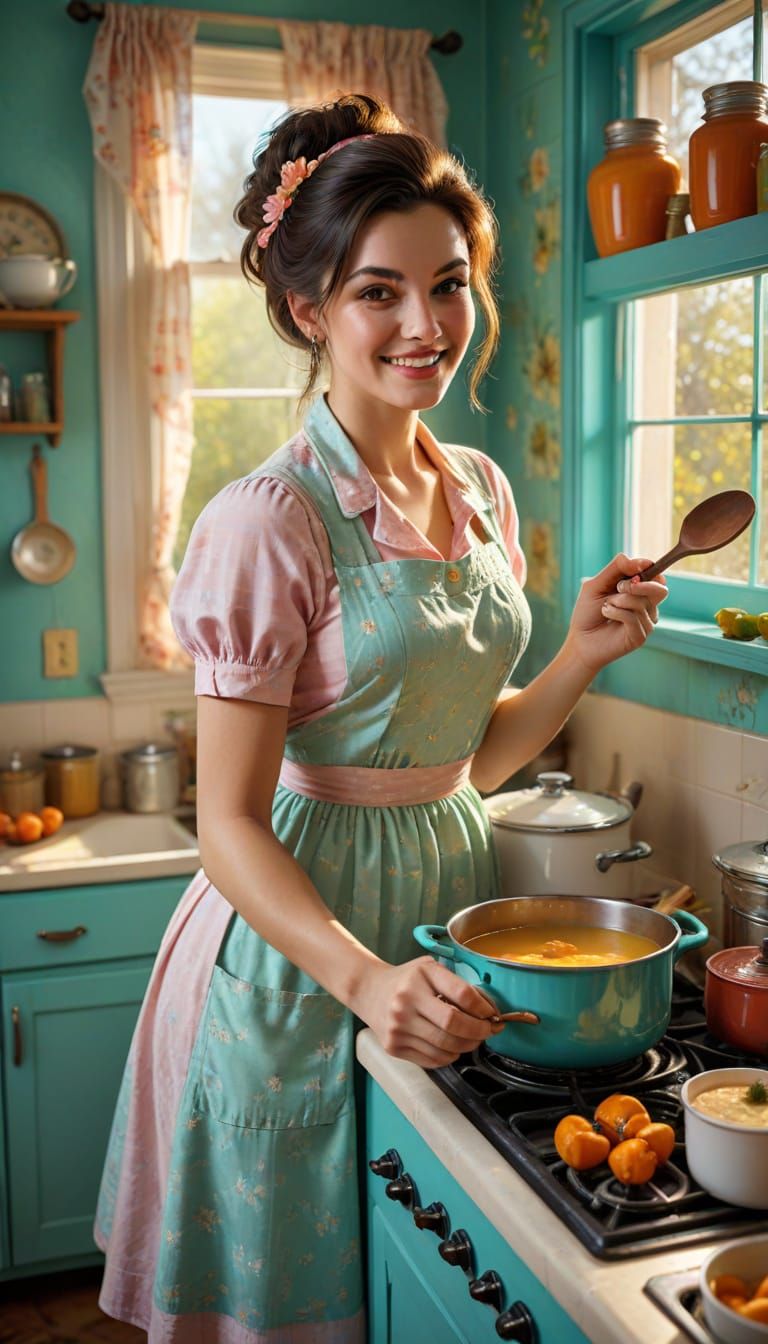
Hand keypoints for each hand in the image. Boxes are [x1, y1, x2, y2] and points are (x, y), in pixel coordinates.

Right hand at [355, 956, 502, 1067]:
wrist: (368, 991)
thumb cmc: (406, 980)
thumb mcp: (429, 969)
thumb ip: (457, 984)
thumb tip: (488, 1010)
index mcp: (420, 977)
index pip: (462, 995)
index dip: (484, 1007)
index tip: (492, 1014)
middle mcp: (406, 1002)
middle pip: (454, 1025)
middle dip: (479, 1031)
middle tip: (488, 1031)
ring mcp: (398, 1027)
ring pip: (445, 1047)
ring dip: (467, 1046)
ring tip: (472, 1039)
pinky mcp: (394, 1047)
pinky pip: (432, 1060)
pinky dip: (450, 1056)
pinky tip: (452, 1046)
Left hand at [565, 554, 667, 673]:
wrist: (579, 640)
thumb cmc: (588, 613)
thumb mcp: (597, 584)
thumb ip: (616, 569)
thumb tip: (640, 562)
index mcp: (640, 593)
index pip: (657, 577)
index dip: (649, 570)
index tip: (634, 570)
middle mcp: (647, 607)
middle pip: (660, 589)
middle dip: (638, 585)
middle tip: (619, 587)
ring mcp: (645, 623)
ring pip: (642, 603)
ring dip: (618, 600)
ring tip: (605, 606)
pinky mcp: (640, 637)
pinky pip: (633, 617)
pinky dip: (615, 612)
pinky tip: (606, 615)